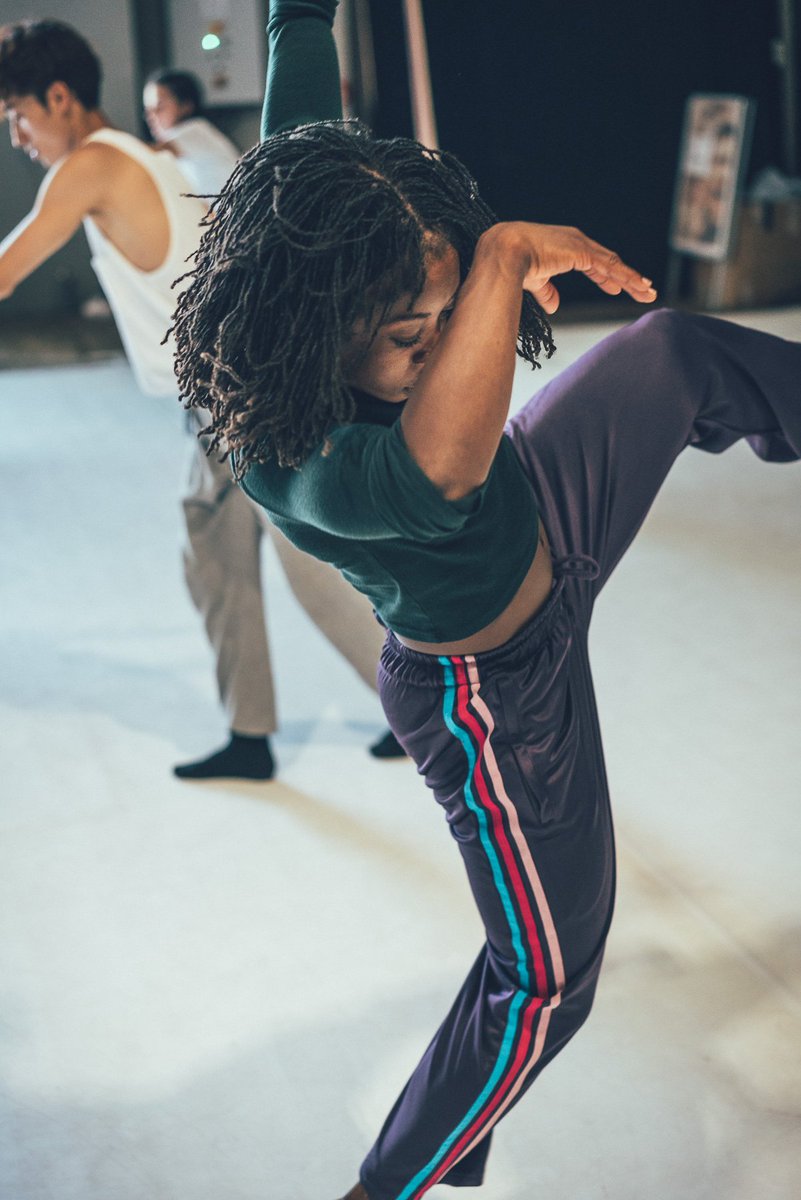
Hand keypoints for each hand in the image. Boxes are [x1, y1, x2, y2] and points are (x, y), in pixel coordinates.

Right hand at [505, 222, 656, 313]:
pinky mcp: (583, 253)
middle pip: (608, 262)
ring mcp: (581, 245)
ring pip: (613, 265)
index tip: (616, 287)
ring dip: (632, 279)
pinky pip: (610, 267)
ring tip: (648, 292)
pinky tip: (640, 286)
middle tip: (642, 289)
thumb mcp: (535, 280)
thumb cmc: (513, 264)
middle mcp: (576, 241)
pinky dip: (627, 277)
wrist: (504, 253)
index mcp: (564, 246)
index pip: (593, 262)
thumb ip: (548, 292)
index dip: (606, 275)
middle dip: (625, 277)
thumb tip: (556, 306)